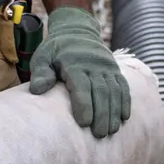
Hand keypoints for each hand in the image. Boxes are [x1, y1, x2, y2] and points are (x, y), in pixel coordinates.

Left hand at [29, 5, 130, 137]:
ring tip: (111, 130)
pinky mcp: (115, 69)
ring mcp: (106, 66)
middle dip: (102, 114)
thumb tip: (38, 90)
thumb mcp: (42, 56)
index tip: (84, 123)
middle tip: (100, 134)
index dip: (84, 104)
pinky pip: (123, 85)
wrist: (77, 29)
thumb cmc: (55, 50)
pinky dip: (125, 101)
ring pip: (114, 90)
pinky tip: (124, 117)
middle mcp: (93, 64)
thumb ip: (40, 72)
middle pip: (101, 91)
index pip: (81, 85)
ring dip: (114, 111)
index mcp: (74, 63)